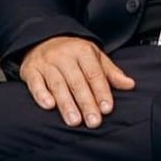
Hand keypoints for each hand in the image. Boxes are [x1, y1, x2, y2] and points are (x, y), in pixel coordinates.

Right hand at [20, 36, 134, 127]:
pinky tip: (48, 106)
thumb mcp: (94, 57)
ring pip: (57, 84)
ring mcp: (46, 63)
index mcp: (82, 51)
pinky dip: (41, 94)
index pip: (94, 74)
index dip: (101, 91)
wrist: (41, 39)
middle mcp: (64, 56)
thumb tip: (129, 84)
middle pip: (77, 82)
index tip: (106, 108)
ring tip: (74, 121)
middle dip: (86, 103)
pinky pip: (35, 83)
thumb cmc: (71, 53)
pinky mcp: (31, 70)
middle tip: (93, 121)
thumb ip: (110, 73)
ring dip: (66, 104)